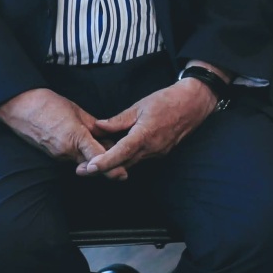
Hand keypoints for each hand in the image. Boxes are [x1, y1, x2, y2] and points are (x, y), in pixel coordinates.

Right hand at [0, 88, 126, 180]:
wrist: (19, 106)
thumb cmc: (47, 103)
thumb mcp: (76, 110)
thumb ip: (93, 125)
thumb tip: (106, 134)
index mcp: (76, 138)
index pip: (99, 158)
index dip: (111, 168)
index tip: (122, 175)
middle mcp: (66, 151)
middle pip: (92, 165)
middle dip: (104, 163)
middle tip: (117, 160)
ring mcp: (58, 155)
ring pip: (81, 162)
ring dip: (91, 158)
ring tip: (98, 145)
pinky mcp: (52, 155)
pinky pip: (70, 158)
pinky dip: (78, 154)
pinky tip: (79, 143)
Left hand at [78, 79, 218, 178]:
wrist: (193, 104)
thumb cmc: (166, 101)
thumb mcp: (139, 106)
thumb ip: (118, 120)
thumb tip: (98, 127)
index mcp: (145, 135)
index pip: (121, 153)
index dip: (104, 162)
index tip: (90, 168)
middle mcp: (151, 149)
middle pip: (123, 164)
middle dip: (102, 169)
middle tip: (80, 170)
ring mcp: (157, 153)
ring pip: (130, 163)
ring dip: (113, 166)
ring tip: (91, 165)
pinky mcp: (160, 153)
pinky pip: (139, 159)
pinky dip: (125, 159)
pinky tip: (113, 156)